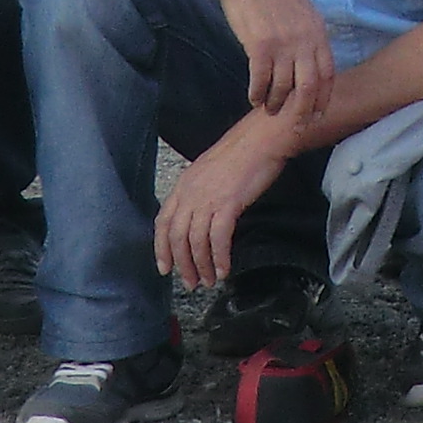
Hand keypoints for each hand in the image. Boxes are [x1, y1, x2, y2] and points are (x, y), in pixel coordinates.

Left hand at [155, 117, 291, 292]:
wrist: (261, 139)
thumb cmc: (241, 153)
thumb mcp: (208, 171)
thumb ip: (199, 192)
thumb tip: (199, 217)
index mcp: (183, 185)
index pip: (163, 222)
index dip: (162, 248)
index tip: (165, 268)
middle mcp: (190, 193)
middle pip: (178, 237)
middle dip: (183, 265)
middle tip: (191, 282)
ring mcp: (208, 198)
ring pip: (196, 242)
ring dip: (202, 266)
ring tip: (208, 280)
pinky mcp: (228, 204)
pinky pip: (219, 239)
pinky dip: (219, 258)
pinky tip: (224, 269)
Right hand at [220, 0, 335, 120]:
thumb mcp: (301, 11)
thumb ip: (309, 36)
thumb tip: (312, 61)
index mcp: (318, 32)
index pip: (328, 73)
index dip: (324, 97)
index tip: (318, 114)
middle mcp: (304, 40)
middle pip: (309, 87)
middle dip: (304, 111)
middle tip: (296, 126)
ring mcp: (283, 44)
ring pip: (283, 87)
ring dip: (276, 103)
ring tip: (270, 109)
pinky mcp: (260, 46)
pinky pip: (260, 80)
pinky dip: (257, 93)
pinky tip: (253, 98)